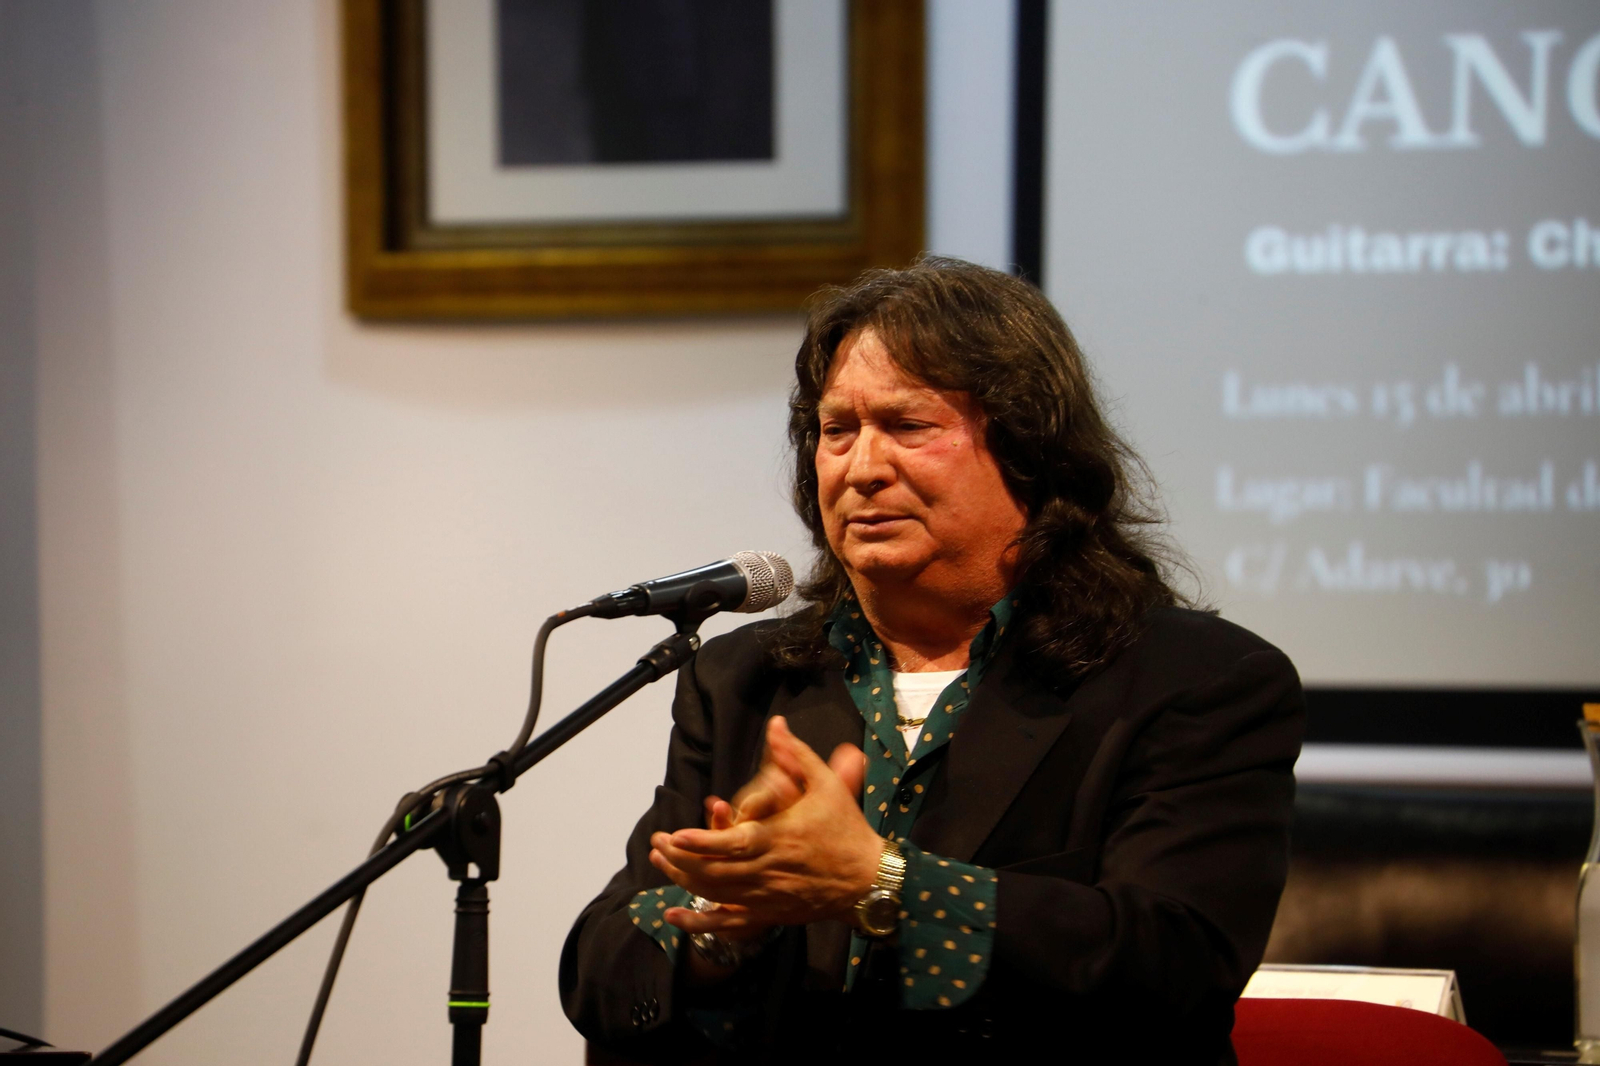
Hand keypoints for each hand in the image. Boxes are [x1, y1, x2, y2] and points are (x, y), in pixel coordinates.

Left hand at [653, 717, 878, 932]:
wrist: (869, 879)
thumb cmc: (847, 829)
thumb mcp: (826, 785)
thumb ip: (796, 755)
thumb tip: (776, 725)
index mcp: (779, 839)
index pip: (733, 843)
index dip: (703, 842)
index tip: (677, 836)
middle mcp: (768, 872)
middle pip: (715, 871)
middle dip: (681, 858)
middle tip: (656, 843)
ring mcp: (767, 897)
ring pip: (716, 894)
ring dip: (683, 880)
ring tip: (659, 862)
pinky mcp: (769, 914)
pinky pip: (728, 923)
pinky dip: (698, 922)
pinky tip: (673, 917)